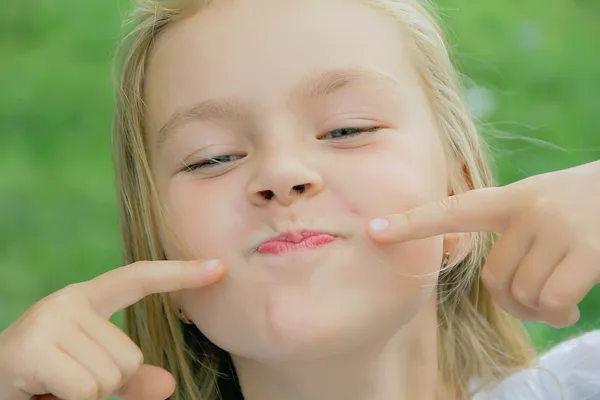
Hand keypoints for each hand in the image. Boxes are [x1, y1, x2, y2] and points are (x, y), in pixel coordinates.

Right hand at [0, 259, 223, 399]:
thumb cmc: (44, 376)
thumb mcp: (90, 370)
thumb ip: (129, 376)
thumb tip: (169, 385)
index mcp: (86, 299)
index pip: (139, 278)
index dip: (179, 273)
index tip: (219, 268)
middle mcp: (68, 300)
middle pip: (130, 355)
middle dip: (107, 380)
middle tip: (68, 379)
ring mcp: (51, 320)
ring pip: (111, 375)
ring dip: (89, 392)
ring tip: (56, 383)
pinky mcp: (35, 347)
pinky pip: (88, 389)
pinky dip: (73, 399)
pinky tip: (46, 389)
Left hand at [367, 160, 599, 327]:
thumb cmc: (588, 207)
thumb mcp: (543, 203)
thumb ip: (512, 230)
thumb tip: (502, 286)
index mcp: (512, 198)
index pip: (451, 210)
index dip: (411, 223)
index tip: (372, 230)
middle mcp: (528, 208)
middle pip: (492, 276)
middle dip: (513, 300)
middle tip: (538, 302)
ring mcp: (557, 227)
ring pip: (521, 292)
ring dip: (538, 309)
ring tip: (560, 301)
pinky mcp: (587, 250)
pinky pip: (551, 300)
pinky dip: (558, 315)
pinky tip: (572, 310)